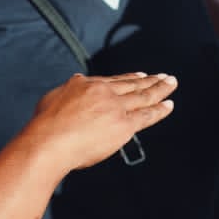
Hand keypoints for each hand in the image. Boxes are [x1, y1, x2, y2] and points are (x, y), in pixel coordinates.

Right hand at [27, 73, 175, 170]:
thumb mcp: (54, 96)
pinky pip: (146, 116)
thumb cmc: (45, 125)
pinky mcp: (123, 126)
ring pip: (143, 96)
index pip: (116, 80)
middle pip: (133, 85)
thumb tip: (77, 80)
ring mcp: (116, 108)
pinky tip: (169, 105)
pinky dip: (159, 110)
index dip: (131, 78)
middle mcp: (105, 93)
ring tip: (172, 83)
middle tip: (165, 76)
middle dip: (151, 80)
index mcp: (88, 85)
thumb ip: (69, 89)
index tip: (142, 75)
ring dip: (161, 89)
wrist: (49, 142)